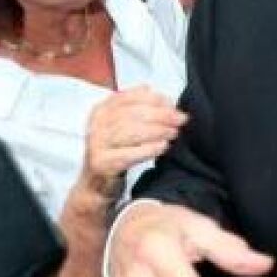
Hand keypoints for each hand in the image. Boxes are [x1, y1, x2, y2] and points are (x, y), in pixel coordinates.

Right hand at [79, 86, 184, 200]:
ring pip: (131, 132)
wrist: (96, 184)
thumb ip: (135, 108)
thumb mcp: (120, 126)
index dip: (154, 99)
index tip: (172, 104)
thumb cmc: (114, 152)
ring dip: (158, 131)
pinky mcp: (102, 163)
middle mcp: (96, 125)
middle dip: (161, 115)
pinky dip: (149, 148)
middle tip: (180, 119)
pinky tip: (163, 147)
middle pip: (132, 113)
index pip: (129, 97)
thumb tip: (155, 92)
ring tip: (174, 133)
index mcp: (101, 110)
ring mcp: (97, 144)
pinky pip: (129, 154)